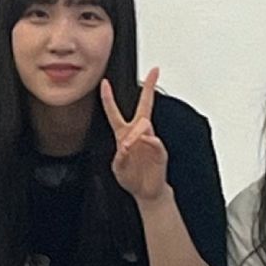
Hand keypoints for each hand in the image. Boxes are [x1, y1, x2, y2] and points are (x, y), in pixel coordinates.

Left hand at [102, 70, 171, 205]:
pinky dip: (150, 141)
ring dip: (136, 132)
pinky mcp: (160, 152)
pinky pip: (155, 142)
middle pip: (144, 106)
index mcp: (123, 135)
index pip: (115, 112)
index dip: (109, 98)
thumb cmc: (132, 178)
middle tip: (154, 73)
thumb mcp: (118, 168)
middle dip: (149, 89)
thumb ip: (120, 157)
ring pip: (145, 125)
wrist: (146, 192)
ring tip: (130, 144)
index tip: (105, 83)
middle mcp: (138, 134)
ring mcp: (150, 141)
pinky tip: (145, 143)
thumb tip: (127, 145)